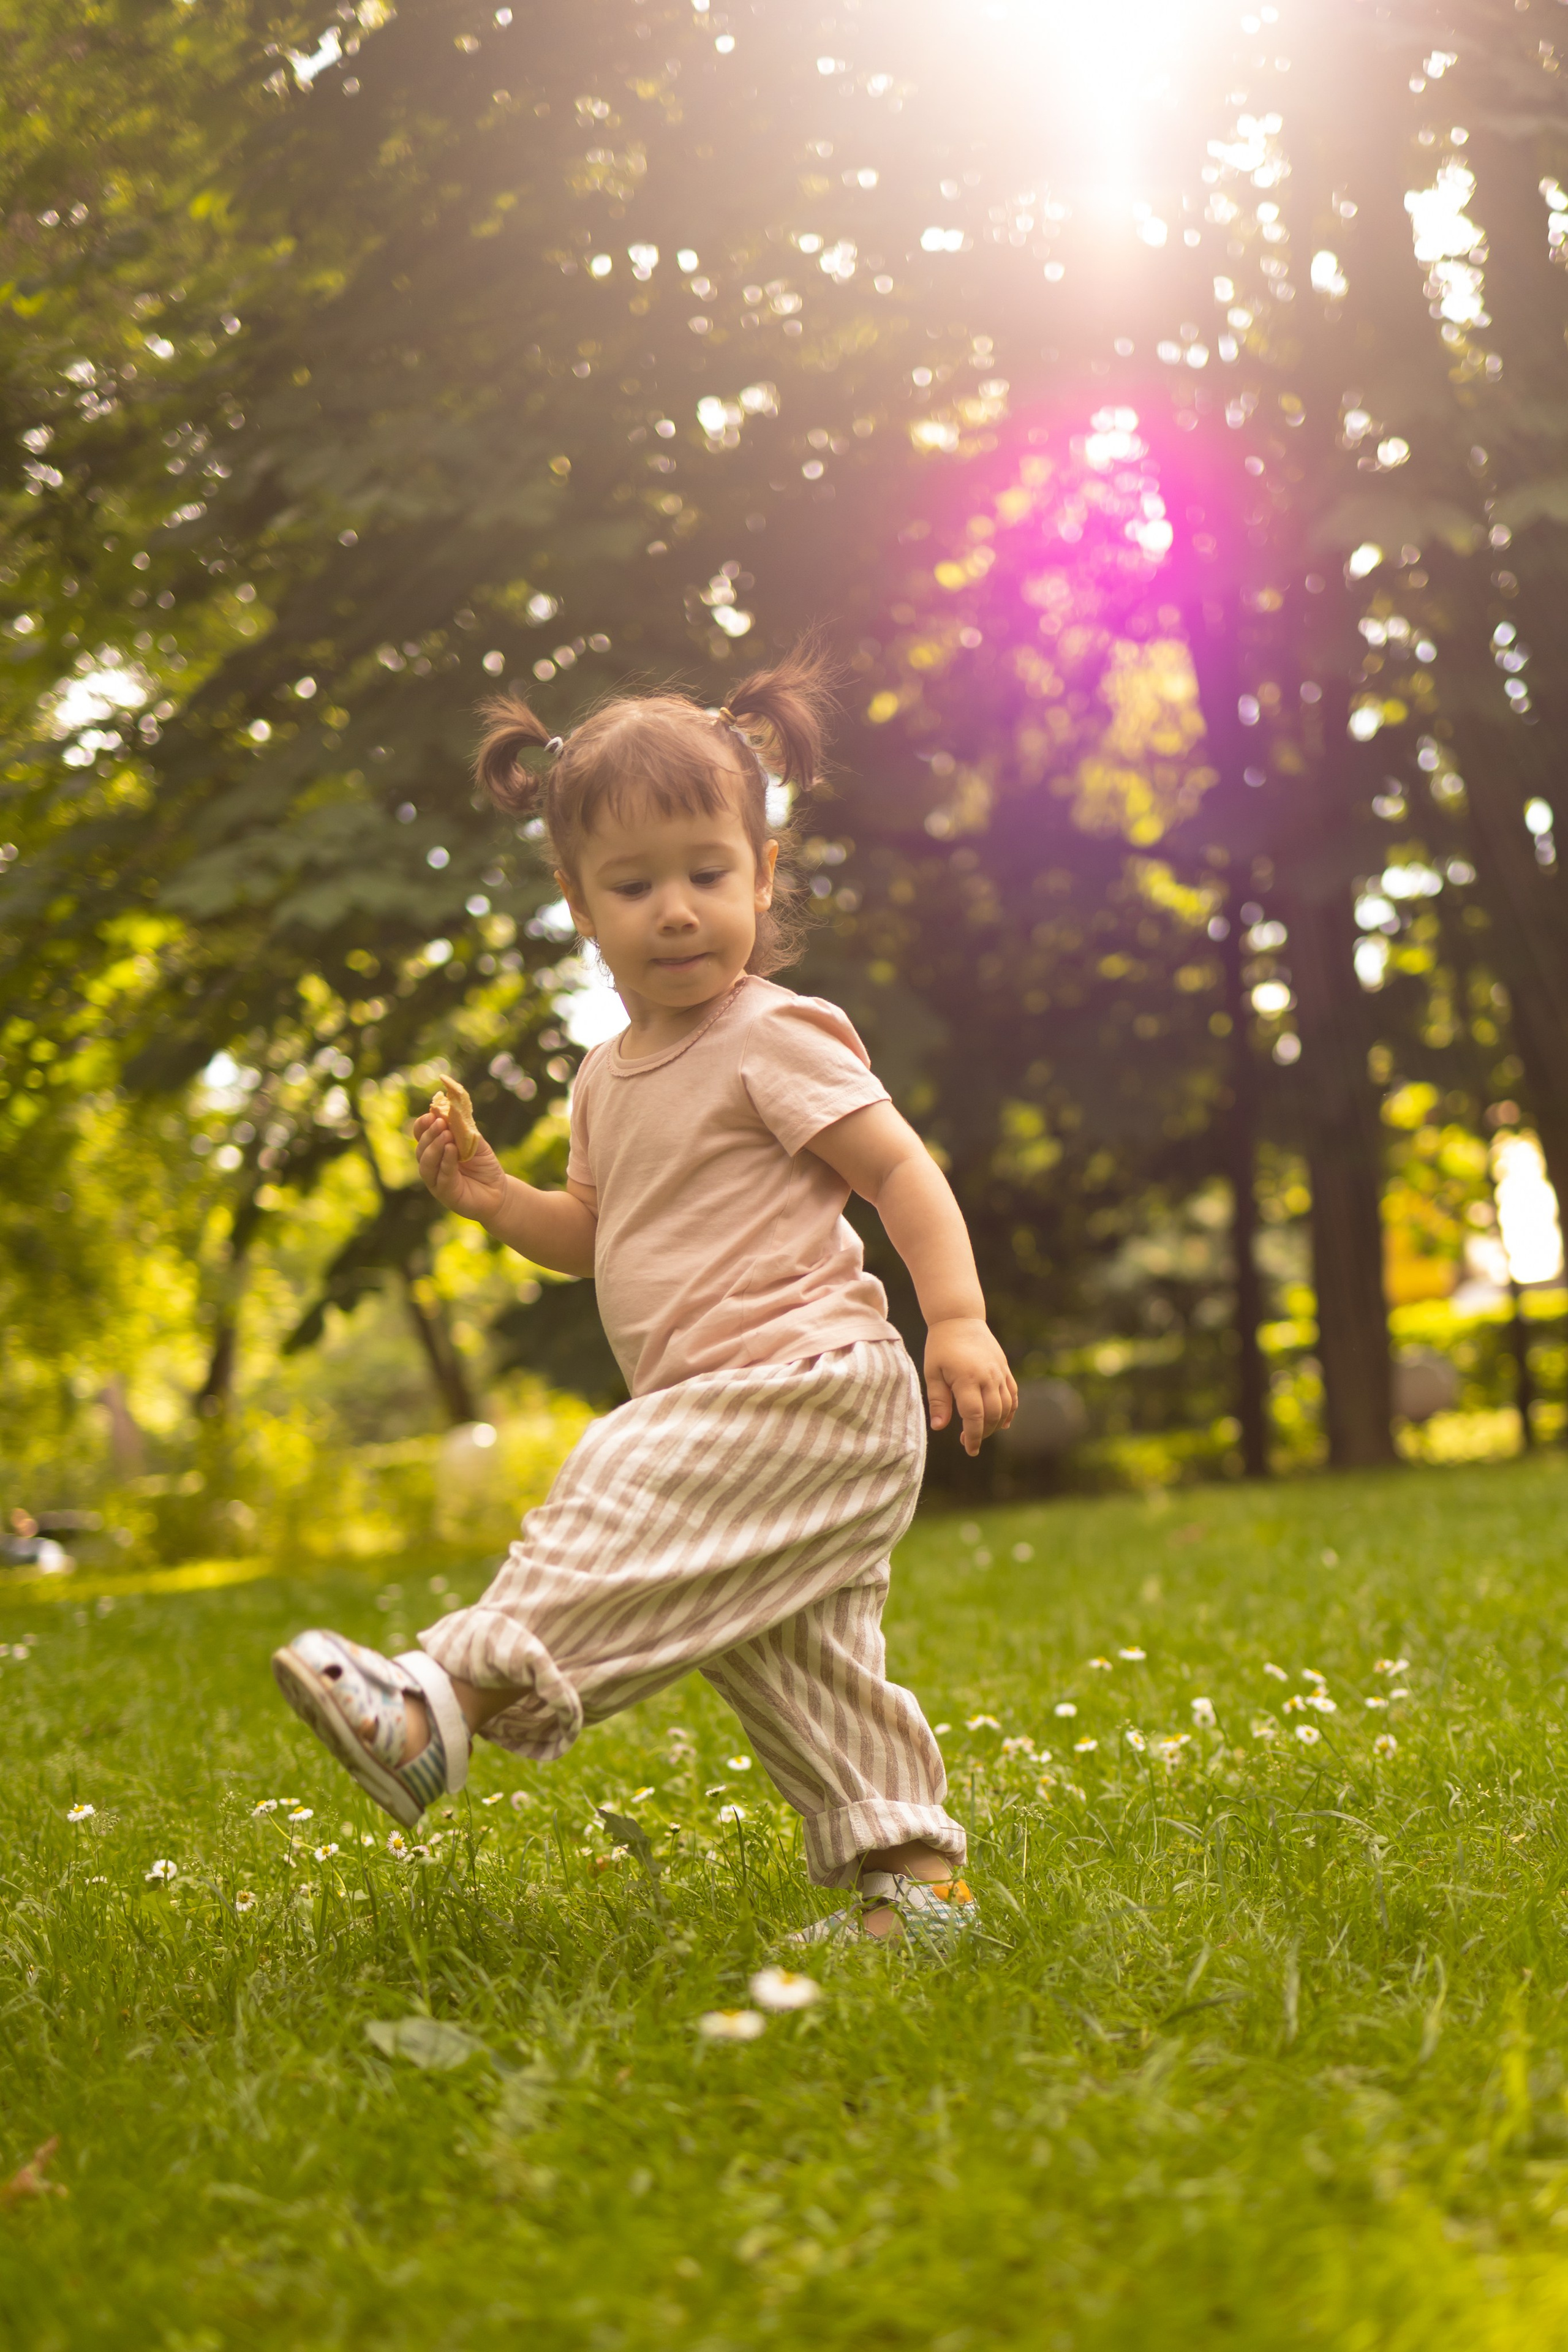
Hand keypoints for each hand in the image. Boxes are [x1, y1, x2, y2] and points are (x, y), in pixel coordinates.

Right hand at [413, 1109, 507, 1223]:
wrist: (498, 1191)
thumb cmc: (484, 1166)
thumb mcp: (476, 1143)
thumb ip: (465, 1130)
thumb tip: (454, 1111)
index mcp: (436, 1150)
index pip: (421, 1136)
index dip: (423, 1125)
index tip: (431, 1114)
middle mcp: (432, 1165)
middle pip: (421, 1148)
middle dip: (430, 1134)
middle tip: (440, 1123)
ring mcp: (436, 1180)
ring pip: (426, 1163)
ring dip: (435, 1147)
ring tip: (446, 1135)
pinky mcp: (445, 1193)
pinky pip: (442, 1176)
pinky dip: (446, 1161)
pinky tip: (451, 1150)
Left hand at [924, 1318, 1016, 1456]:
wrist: (959, 1318)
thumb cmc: (941, 1346)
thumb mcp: (932, 1373)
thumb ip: (938, 1401)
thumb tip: (939, 1428)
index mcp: (967, 1378)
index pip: (974, 1416)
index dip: (974, 1436)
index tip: (970, 1450)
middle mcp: (987, 1377)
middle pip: (993, 1415)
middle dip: (984, 1434)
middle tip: (968, 1441)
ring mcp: (999, 1373)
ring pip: (1005, 1407)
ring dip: (996, 1425)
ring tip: (981, 1431)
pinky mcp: (1005, 1369)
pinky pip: (1013, 1395)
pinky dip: (1010, 1411)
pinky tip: (1003, 1423)